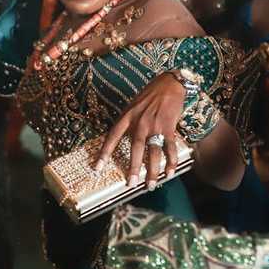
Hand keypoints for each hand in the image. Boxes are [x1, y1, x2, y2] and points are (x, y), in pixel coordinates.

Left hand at [97, 72, 185, 190]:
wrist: (169, 83)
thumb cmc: (150, 95)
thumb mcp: (133, 105)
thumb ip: (128, 121)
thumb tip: (124, 137)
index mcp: (127, 116)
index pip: (112, 137)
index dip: (104, 153)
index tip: (97, 168)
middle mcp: (140, 122)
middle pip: (135, 149)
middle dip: (133, 168)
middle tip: (131, 184)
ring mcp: (155, 125)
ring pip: (153, 152)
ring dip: (152, 170)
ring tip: (151, 184)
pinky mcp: (169, 127)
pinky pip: (169, 148)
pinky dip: (171, 162)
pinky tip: (169, 172)